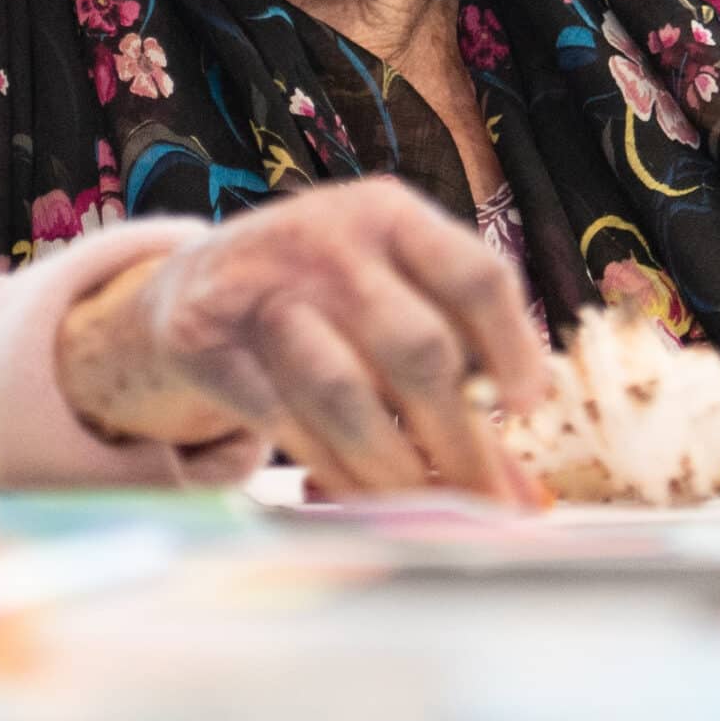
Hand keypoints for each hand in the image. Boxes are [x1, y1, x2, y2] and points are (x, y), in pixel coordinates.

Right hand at [53, 183, 554, 498]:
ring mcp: (261, 284)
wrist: (193, 286)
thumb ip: (456, 373)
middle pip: (418, 347)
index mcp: (389, 213)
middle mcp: (327, 236)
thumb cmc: (322, 301)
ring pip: (348, 394)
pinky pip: (286, 422)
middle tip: (482, 499)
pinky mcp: (207, 339)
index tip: (527, 408)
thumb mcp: (388, 297)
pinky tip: (359, 495)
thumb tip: (522, 495)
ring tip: (421, 507)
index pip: (475, 273)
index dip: (514, 348)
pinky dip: (333, 471)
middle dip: (459, 439)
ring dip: (395, 468)